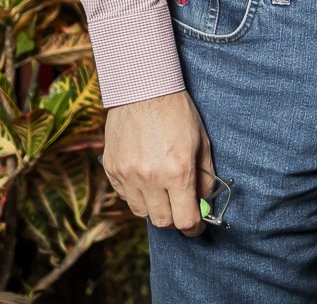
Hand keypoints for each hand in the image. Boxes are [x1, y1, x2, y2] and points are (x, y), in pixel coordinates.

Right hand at [102, 90, 214, 235]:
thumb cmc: (177, 111)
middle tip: (180, 205)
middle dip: (175, 217)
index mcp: (178, 171)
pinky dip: (136, 193)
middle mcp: (151, 178)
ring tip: (162, 187)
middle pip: (162, 221)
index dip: (194, 228)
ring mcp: (127, 174)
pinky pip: (124, 195)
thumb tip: (204, 201)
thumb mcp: (202, 142)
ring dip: (154, 206)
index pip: (184, 220)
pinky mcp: (111, 169)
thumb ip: (205, 176)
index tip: (196, 226)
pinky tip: (144, 175)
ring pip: (141, 211)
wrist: (143, 87)